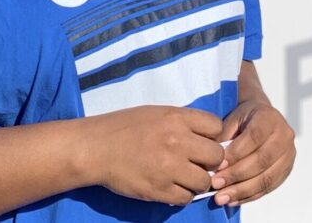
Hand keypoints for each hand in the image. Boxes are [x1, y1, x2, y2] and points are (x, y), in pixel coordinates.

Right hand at [85, 105, 226, 205]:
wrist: (95, 148)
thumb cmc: (123, 127)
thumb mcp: (155, 113)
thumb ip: (182, 123)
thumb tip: (207, 137)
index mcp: (176, 118)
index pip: (216, 127)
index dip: (213, 136)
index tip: (203, 141)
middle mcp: (177, 141)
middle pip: (216, 156)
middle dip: (210, 161)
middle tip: (197, 163)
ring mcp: (169, 167)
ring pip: (204, 181)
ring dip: (197, 181)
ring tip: (184, 177)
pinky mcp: (159, 190)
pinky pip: (186, 198)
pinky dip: (182, 194)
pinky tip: (172, 187)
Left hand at [210, 99, 295, 206]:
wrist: (261, 118)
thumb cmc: (243, 119)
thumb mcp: (231, 119)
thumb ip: (224, 137)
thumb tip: (212, 164)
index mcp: (269, 117)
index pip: (254, 137)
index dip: (236, 153)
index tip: (217, 165)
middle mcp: (284, 135)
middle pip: (262, 160)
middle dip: (236, 175)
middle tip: (216, 184)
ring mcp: (288, 155)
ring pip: (267, 178)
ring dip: (242, 190)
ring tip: (221, 197)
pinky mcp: (286, 170)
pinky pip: (269, 187)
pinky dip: (249, 196)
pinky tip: (232, 200)